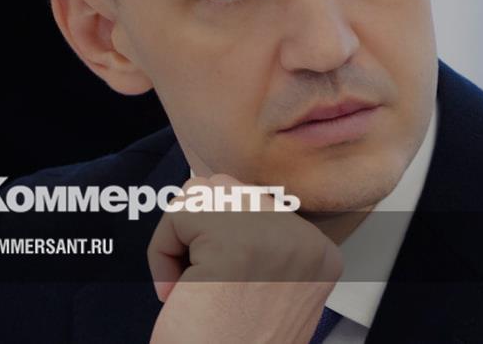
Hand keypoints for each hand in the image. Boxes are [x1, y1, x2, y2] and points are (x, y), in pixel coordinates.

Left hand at [147, 174, 342, 343]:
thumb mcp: (265, 289)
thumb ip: (260, 244)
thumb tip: (219, 197)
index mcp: (320, 255)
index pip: (256, 204)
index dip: (220, 241)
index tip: (224, 290)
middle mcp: (307, 241)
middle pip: (230, 188)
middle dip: (200, 231)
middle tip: (203, 287)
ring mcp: (276, 239)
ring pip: (204, 192)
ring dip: (183, 238)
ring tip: (194, 287)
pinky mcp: (236, 244)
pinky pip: (179, 215)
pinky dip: (163, 253)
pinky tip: (180, 293)